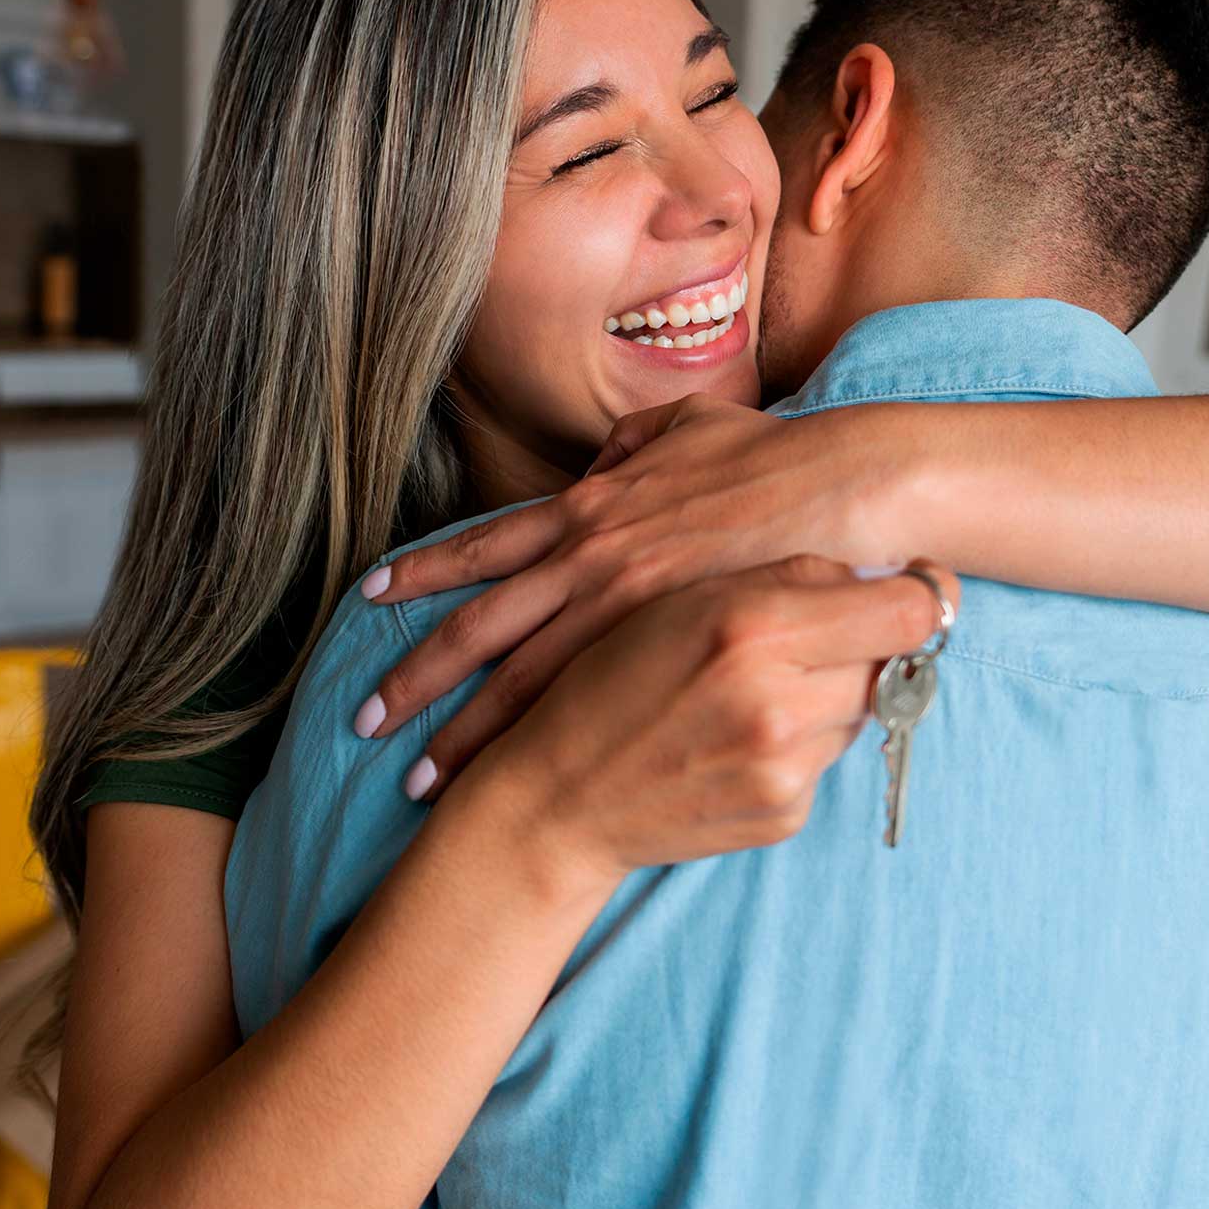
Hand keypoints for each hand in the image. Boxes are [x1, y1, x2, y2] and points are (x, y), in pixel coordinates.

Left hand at [362, 395, 910, 792]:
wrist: (845, 493)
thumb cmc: (777, 458)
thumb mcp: (690, 425)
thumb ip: (636, 441)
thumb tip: (605, 457)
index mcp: (589, 506)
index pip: (485, 545)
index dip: (424, 570)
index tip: (372, 593)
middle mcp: (588, 562)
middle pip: (479, 631)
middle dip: (414, 679)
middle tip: (363, 720)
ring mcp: (624, 615)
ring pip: (519, 686)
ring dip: (464, 734)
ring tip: (419, 780)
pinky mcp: (666, 657)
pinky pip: (586, 712)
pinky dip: (540, 747)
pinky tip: (518, 783)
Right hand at [461, 556, 950, 877]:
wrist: (559, 798)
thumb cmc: (610, 679)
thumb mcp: (680, 597)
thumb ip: (787, 573)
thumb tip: (884, 571)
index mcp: (751, 626)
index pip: (907, 610)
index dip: (921, 593)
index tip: (915, 585)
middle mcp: (779, 702)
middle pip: (889, 660)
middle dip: (858, 644)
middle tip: (808, 638)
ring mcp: (786, 768)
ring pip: (859, 710)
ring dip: (826, 694)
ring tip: (753, 691)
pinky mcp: (785, 815)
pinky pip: (826, 760)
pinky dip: (797, 743)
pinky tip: (736, 739)